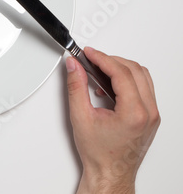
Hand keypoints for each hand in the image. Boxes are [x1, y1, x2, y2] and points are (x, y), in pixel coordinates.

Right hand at [66, 47, 159, 193]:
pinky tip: (111, 85)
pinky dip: (128, 80)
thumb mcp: (80, 117)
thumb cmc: (99, 154)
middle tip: (91, 59)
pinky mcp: (151, 116)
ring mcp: (153, 114)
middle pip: (134, 70)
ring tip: (100, 71)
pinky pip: (144, 87)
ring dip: (121, 68)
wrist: (110, 173)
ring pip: (142, 76)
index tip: (89, 53)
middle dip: (111, 60)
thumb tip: (74, 66)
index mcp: (134, 113)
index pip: (121, 73)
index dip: (102, 58)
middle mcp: (148, 112)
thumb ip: (76, 87)